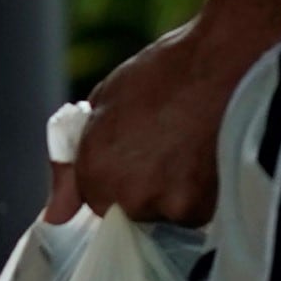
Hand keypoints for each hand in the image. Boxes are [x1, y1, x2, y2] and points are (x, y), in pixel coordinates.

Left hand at [53, 4, 274, 226]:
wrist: (226, 63)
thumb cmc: (164, 74)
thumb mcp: (104, 105)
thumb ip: (73, 163)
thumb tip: (54, 216)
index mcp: (96, 171)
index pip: (95, 196)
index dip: (114, 169)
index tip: (133, 147)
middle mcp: (130, 197)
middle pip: (132, 209)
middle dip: (144, 183)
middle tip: (165, 143)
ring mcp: (172, 207)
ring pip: (167, 211)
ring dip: (174, 189)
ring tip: (189, 146)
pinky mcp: (210, 209)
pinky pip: (197, 211)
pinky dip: (202, 191)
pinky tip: (208, 156)